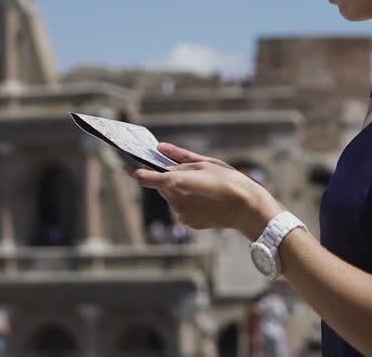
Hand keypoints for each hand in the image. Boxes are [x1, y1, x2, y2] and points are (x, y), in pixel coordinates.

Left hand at [127, 144, 282, 238]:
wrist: (246, 208)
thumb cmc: (228, 180)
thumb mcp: (204, 162)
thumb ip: (178, 156)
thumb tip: (160, 148)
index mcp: (175, 183)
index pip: (145, 177)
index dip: (133, 170)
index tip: (125, 165)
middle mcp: (174, 200)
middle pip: (162, 186)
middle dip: (170, 178)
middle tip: (191, 173)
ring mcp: (180, 214)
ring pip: (173, 197)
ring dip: (181, 190)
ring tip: (204, 187)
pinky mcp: (188, 222)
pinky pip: (182, 208)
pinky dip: (189, 202)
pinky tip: (206, 199)